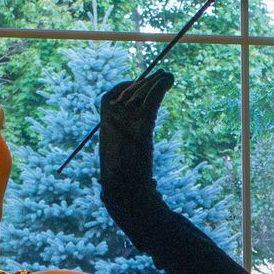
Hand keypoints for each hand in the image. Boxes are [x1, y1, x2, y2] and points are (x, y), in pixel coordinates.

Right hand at [97, 71, 174, 204]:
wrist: (127, 197)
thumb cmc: (126, 190)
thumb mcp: (128, 179)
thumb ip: (135, 172)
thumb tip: (151, 184)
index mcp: (106, 133)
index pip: (107, 100)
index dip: (121, 89)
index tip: (139, 85)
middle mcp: (112, 126)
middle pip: (125, 94)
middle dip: (142, 83)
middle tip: (160, 75)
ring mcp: (125, 128)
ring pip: (139, 96)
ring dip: (154, 83)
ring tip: (168, 76)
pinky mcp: (141, 131)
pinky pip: (150, 104)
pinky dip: (159, 91)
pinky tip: (168, 82)